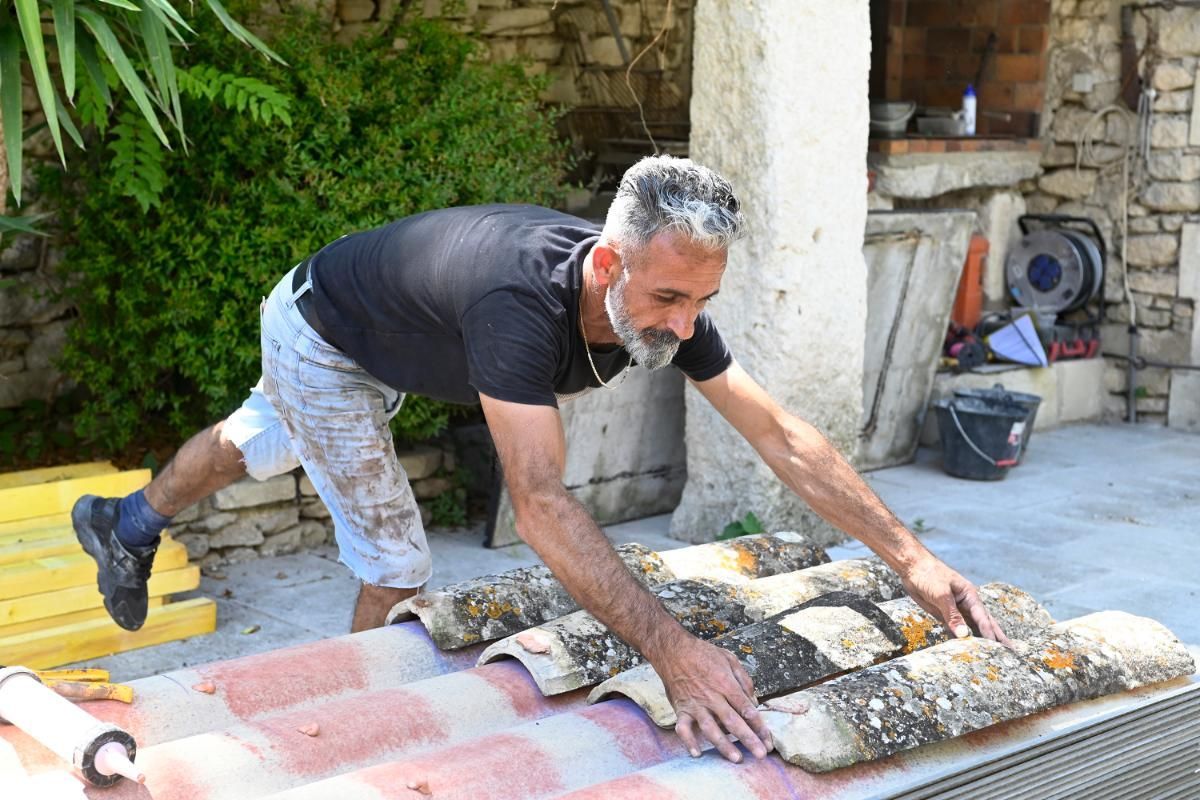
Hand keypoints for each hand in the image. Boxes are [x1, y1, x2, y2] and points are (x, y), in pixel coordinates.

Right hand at [653, 633, 772, 762]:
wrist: (673, 650)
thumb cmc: (703, 653)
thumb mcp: (729, 658)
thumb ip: (744, 680)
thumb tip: (754, 702)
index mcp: (726, 683)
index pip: (746, 708)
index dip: (759, 725)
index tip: (768, 739)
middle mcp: (712, 696)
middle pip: (732, 721)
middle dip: (748, 739)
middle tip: (761, 754)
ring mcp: (695, 705)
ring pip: (711, 728)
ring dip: (724, 745)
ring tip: (736, 758)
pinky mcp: (681, 709)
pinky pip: (683, 728)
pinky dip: (688, 741)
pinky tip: (697, 753)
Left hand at [900, 555, 1011, 646]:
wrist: (912, 567)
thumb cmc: (928, 575)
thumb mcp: (941, 594)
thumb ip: (952, 615)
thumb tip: (964, 635)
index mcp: (970, 596)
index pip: (983, 619)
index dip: (990, 634)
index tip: (999, 649)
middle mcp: (966, 604)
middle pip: (984, 624)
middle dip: (996, 638)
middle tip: (1011, 652)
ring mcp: (956, 610)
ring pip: (972, 628)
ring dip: (981, 641)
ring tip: (994, 655)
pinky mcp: (944, 614)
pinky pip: (956, 629)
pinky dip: (962, 639)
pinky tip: (967, 650)